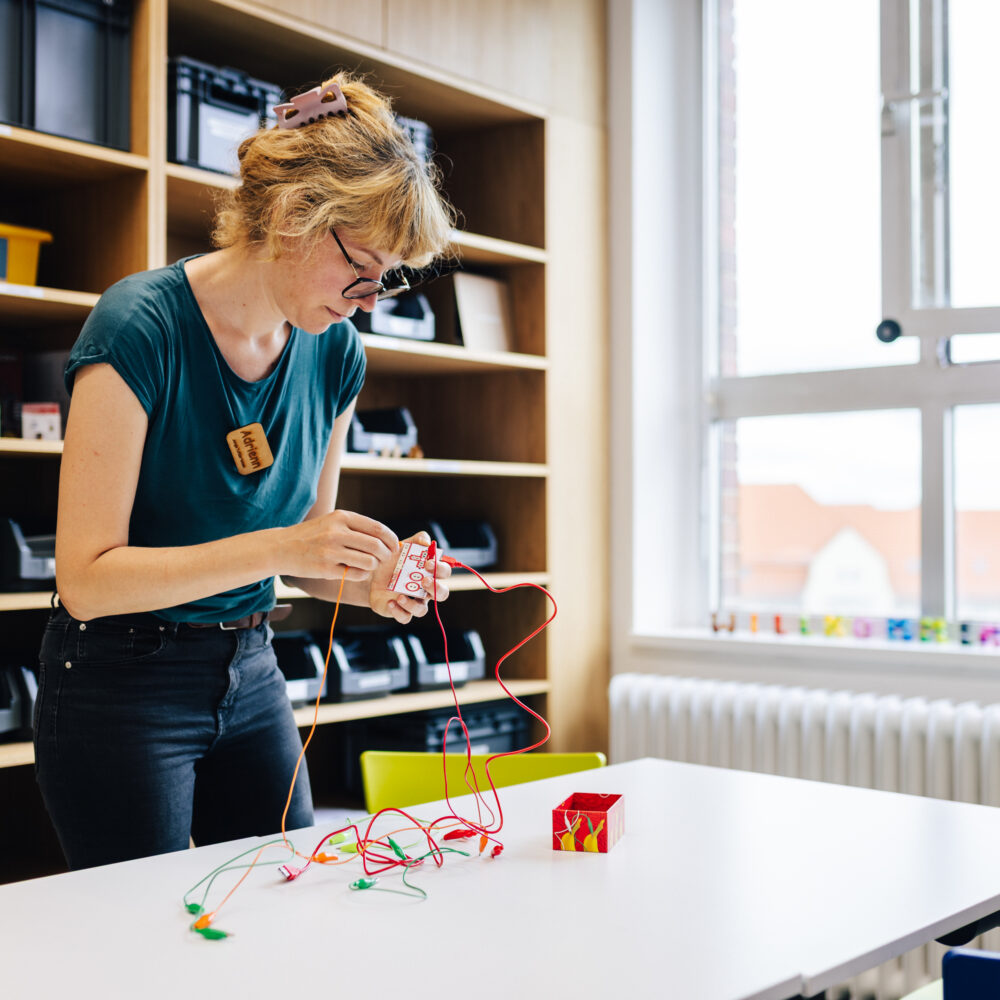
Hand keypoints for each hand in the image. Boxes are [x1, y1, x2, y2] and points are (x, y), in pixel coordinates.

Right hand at [282, 510, 396, 581]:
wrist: (282, 547)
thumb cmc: (313, 535)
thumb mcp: (332, 522)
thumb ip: (356, 528)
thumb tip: (387, 538)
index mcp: (342, 517)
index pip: (377, 528)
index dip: (391, 540)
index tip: (394, 547)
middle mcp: (337, 532)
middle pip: (376, 546)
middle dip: (386, 555)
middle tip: (385, 559)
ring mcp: (331, 551)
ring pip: (369, 561)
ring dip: (374, 566)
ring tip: (367, 565)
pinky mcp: (326, 569)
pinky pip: (356, 574)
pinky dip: (361, 574)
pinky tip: (355, 571)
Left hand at [369, 530, 452, 624]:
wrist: (372, 572)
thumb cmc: (393, 559)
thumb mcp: (404, 546)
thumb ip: (417, 540)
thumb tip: (426, 542)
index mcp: (430, 572)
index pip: (445, 572)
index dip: (440, 568)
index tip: (427, 563)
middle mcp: (426, 589)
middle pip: (442, 594)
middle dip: (436, 588)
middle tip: (423, 581)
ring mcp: (414, 602)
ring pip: (422, 610)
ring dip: (413, 604)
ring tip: (400, 595)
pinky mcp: (401, 611)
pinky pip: (405, 618)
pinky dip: (399, 611)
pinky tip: (391, 602)